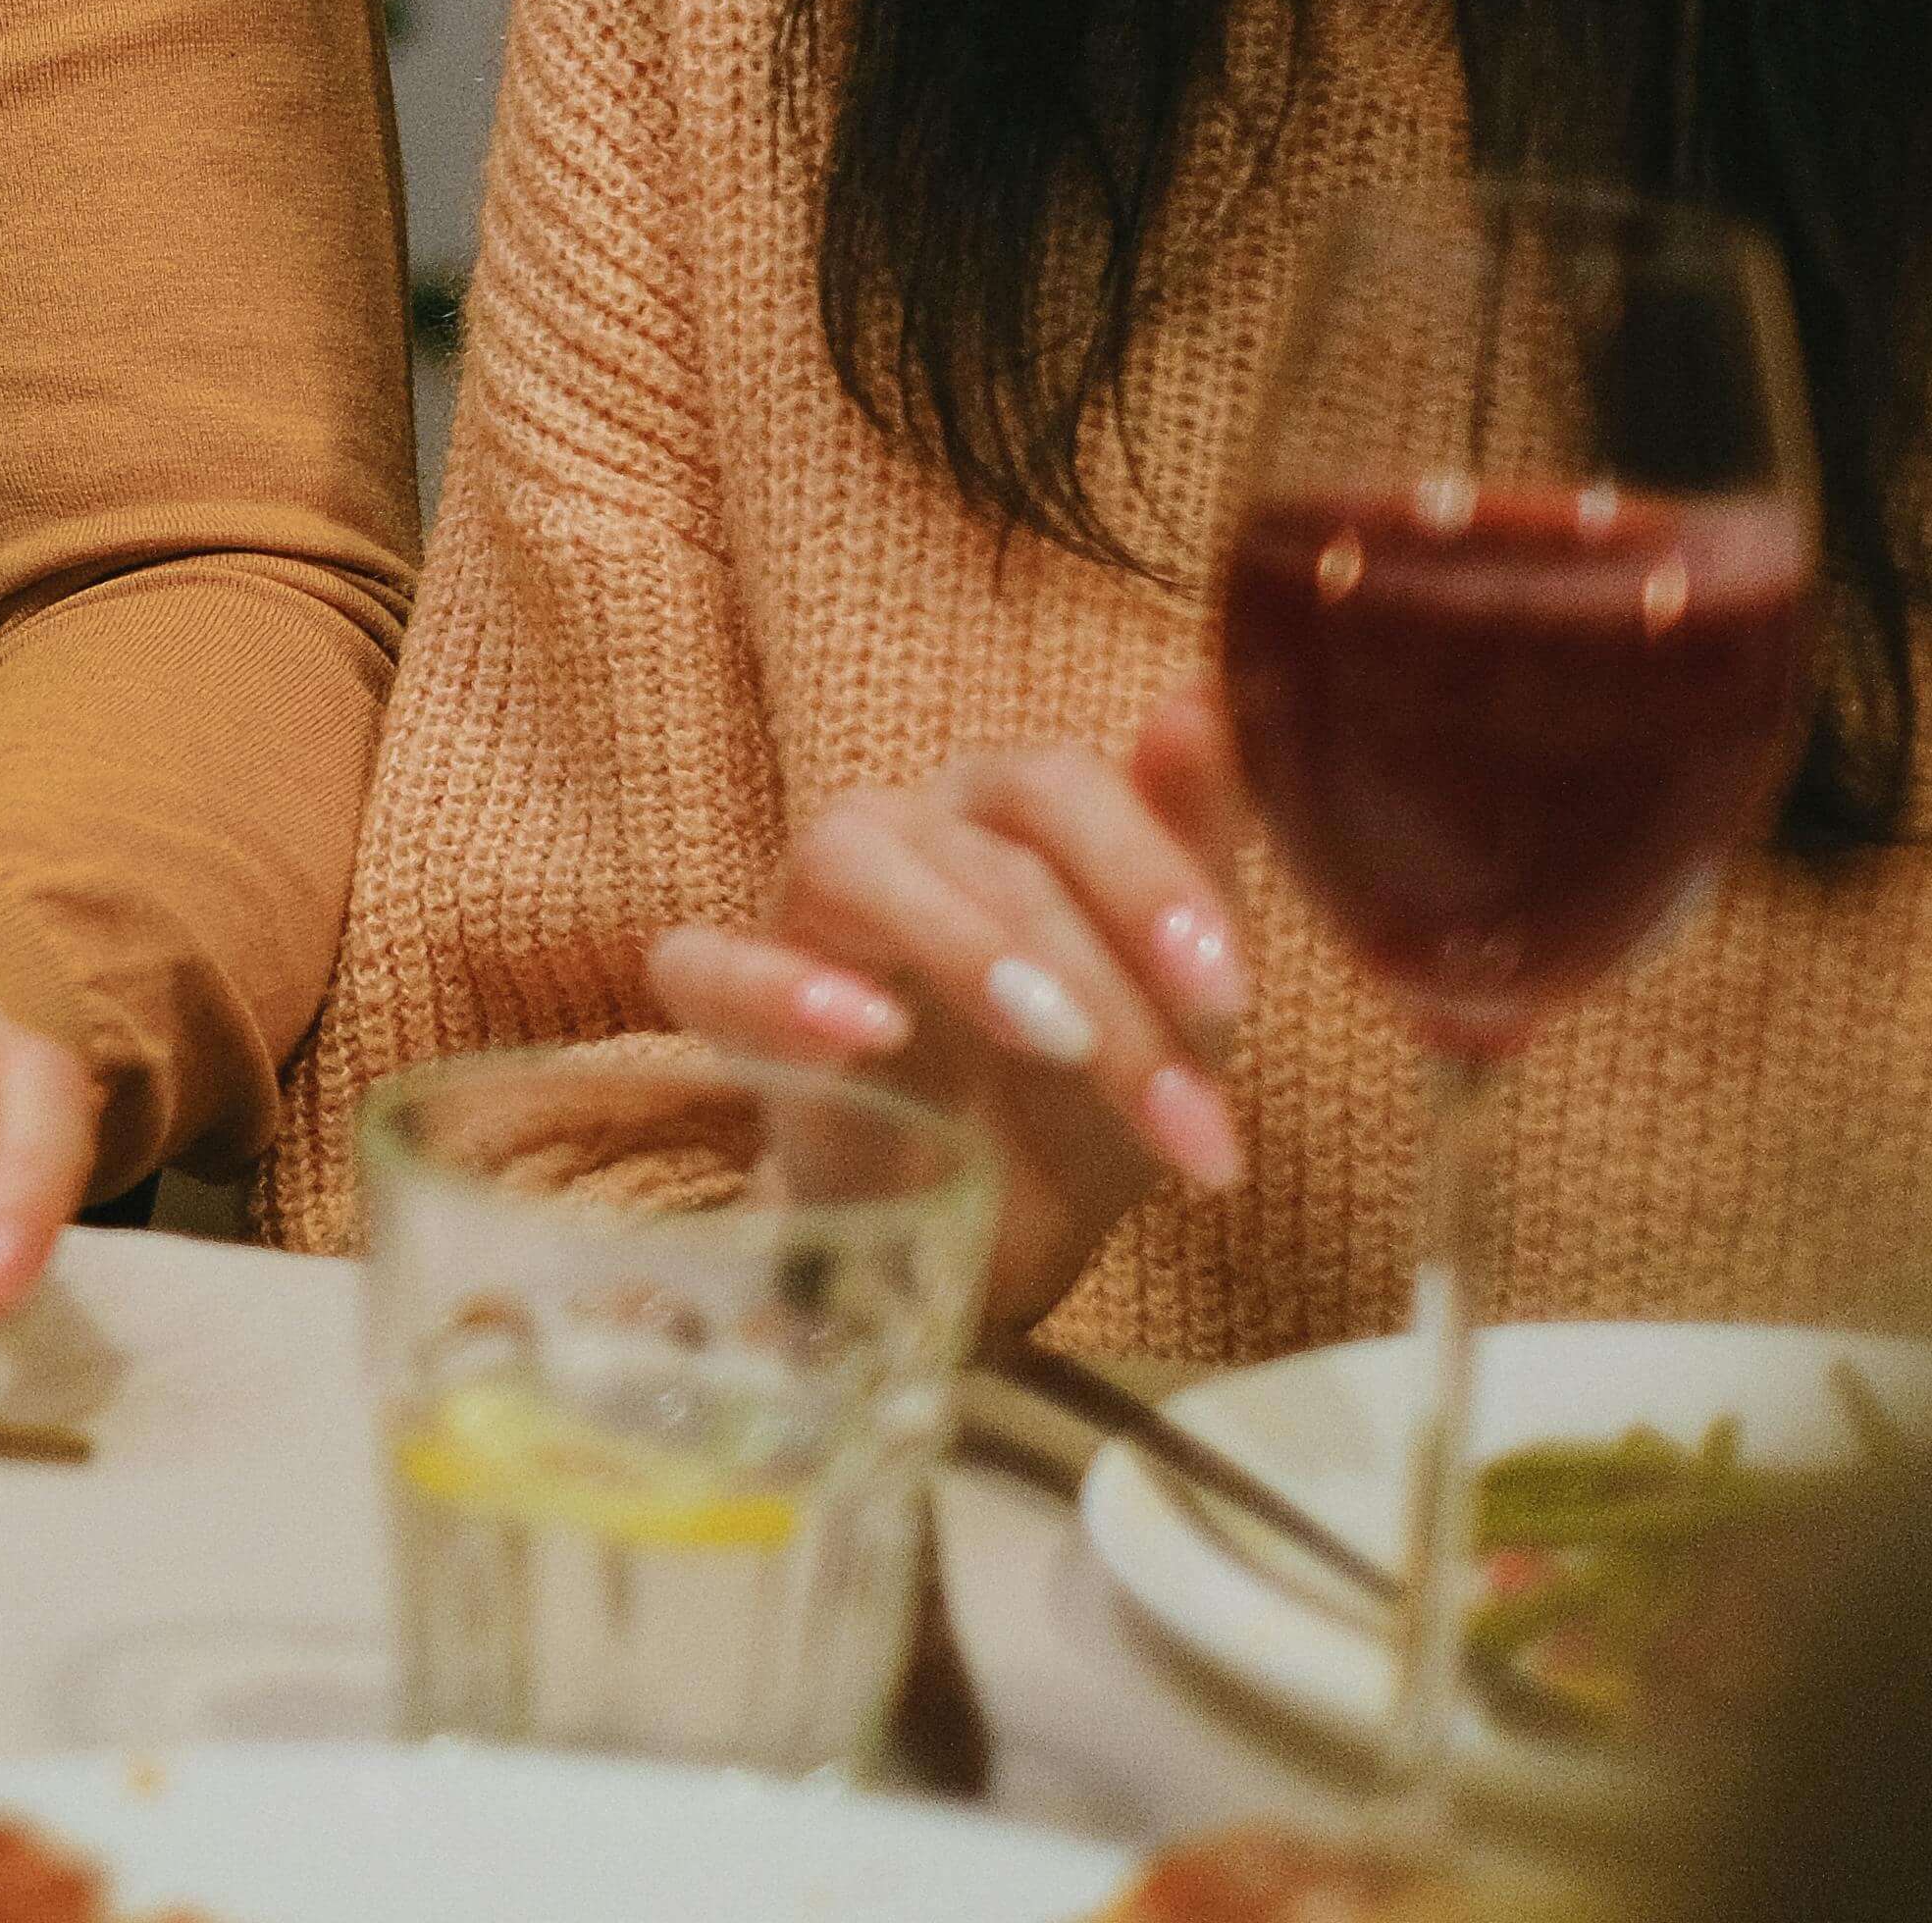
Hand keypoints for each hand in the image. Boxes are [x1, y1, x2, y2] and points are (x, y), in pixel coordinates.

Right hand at [646, 685, 1256, 1334]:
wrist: (982, 1237)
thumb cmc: (1079, 1097)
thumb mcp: (1175, 1002)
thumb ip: (1195, 848)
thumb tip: (1209, 694)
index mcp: (1005, 814)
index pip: (1062, 786)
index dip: (1146, 879)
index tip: (1227, 998)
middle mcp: (900, 832)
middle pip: (986, 845)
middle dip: (1103, 982)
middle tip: (1176, 1108)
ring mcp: (802, 908)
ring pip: (851, 861)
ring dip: (964, 949)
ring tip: (1054, 1046)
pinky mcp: (727, 1002)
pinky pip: (704, 962)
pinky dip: (776, 987)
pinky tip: (869, 1031)